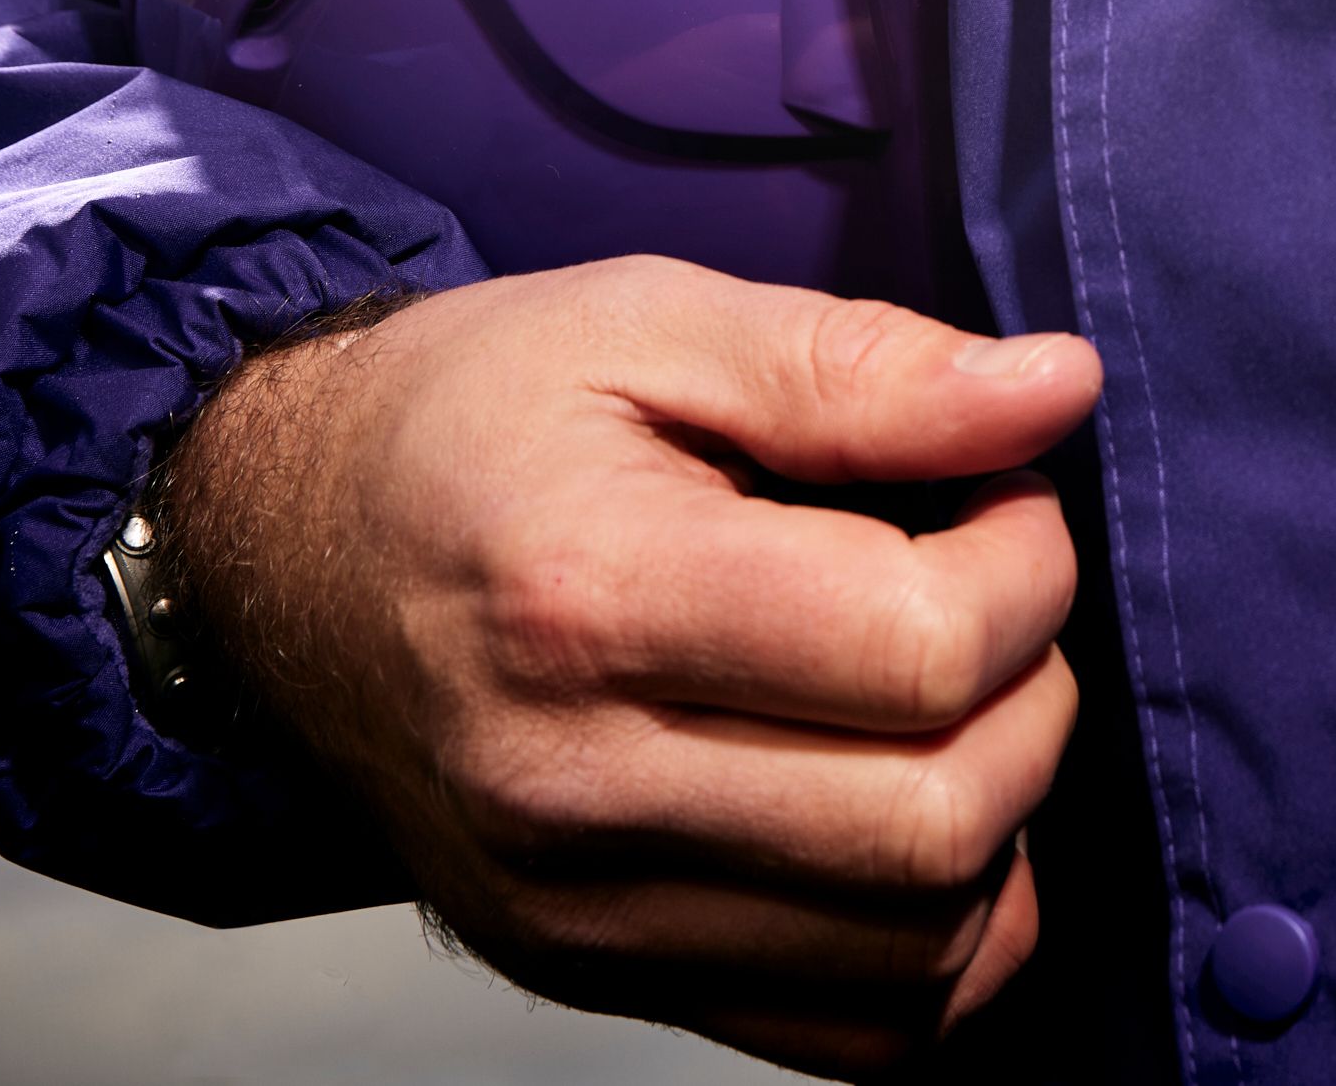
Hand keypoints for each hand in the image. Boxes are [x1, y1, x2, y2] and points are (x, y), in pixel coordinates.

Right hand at [163, 257, 1103, 1075]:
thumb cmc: (469, 421)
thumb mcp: (653, 321)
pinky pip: (857, 1034)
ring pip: (922, 946)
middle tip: (982, 587)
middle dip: (1032, 687)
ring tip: (937, 691)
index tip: (993, 494)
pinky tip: (906, 811)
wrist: (280, 554)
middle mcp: (577, 790)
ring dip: (1000, 812)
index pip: (922, 649)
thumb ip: (860, 367)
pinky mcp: (594, 977)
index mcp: (591, 600)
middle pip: (941, 820)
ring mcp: (581, 913)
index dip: (1024, 562)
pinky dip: (940, 938)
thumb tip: (1055, 392)